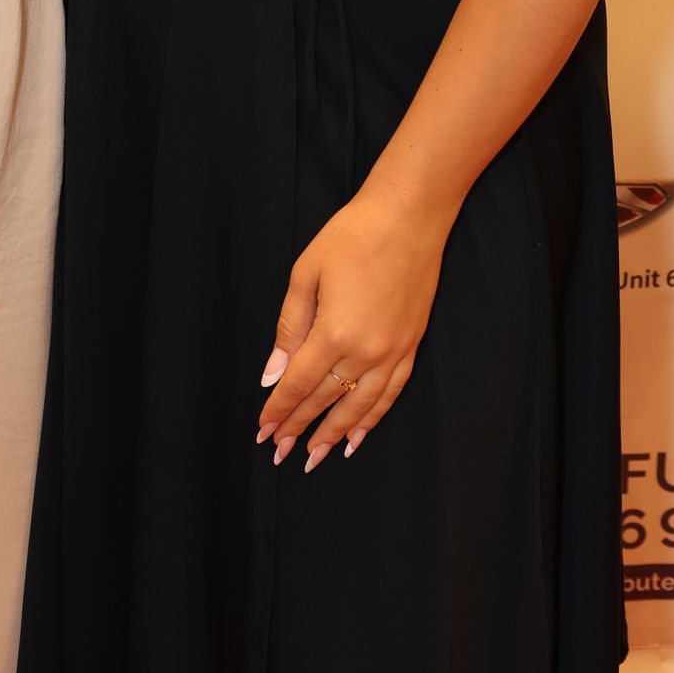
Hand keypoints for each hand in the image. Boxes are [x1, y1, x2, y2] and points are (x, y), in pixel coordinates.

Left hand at [255, 182, 453, 471]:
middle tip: (280, 451)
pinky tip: (359, 435)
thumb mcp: (307, 274)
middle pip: (326, 400)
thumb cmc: (352, 236)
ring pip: (360, 406)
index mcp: (334, 333)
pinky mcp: (410, 345)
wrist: (409, 215)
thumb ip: (289, 328)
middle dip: (300, 428)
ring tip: (315, 456)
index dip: (279, 410)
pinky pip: (390, 393)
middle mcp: (366, 351)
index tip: (263, 431)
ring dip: (335, 433)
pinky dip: (373, 418)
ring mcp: (393, 351)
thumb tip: (273, 374)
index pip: (298, 384)